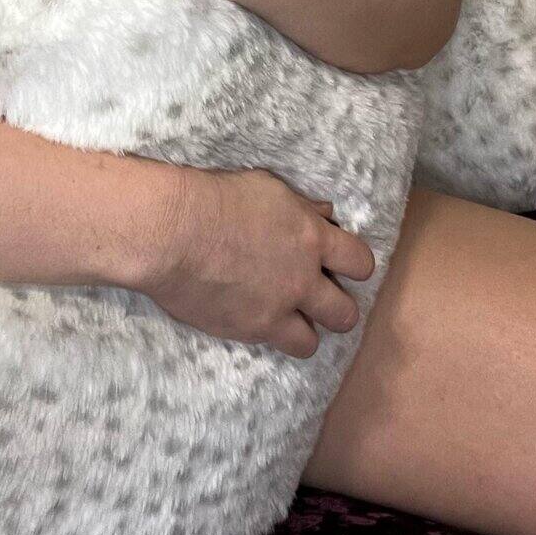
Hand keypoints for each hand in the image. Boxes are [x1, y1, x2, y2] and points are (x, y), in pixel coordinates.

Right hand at [144, 165, 376, 359]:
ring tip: (289, 318)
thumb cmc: (217, 198)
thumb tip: (327, 212)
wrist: (175, 231)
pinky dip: (270, 335)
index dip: (355, 267)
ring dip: (305, 330)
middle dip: (337, 307)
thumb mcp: (267, 188)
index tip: (343, 266)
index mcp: (312, 237)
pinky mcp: (250, 331)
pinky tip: (255, 318)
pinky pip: (276, 346)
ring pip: (314, 342)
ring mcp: (278, 309)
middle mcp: (303, 278)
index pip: (360, 263)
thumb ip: (302, 206)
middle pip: (346, 313)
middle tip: (319, 298)